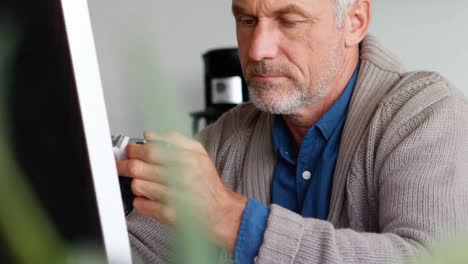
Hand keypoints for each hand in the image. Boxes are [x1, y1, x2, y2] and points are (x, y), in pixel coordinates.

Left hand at [116, 131, 246, 251]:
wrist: (220, 212)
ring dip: (135, 183)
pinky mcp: (169, 215)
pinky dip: (140, 201)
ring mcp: (174, 197)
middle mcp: (180, 178)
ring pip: (137, 186)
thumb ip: (174, 138)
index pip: (149, 150)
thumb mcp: (199, 152)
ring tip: (142, 182)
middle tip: (123, 166)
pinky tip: (149, 197)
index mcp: (186, 159)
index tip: (130, 151)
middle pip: (138, 167)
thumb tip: (149, 135)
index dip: (134, 150)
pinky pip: (141, 205)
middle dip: (125, 165)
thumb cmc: (207, 183)